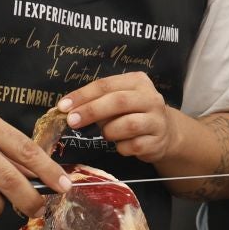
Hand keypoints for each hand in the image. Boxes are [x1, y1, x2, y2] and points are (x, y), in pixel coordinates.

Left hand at [60, 72, 176, 162]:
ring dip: (109, 131)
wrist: (165, 132)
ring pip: (127, 125)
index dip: (83, 95)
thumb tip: (68, 110)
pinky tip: (121, 145)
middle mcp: (151, 98)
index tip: (63, 106)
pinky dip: (121, 147)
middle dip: (91, 111)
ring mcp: (157, 120)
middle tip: (72, 121)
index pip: (106, 85)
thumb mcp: (118, 100)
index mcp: (138, 81)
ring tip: (107, 134)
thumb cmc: (133, 113)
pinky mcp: (157, 141)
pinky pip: (132, 146)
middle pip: (118, 101)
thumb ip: (98, 101)